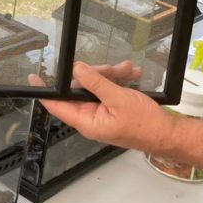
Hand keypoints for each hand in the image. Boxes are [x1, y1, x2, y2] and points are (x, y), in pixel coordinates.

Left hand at [30, 61, 173, 151]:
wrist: (168, 134)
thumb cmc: (145, 124)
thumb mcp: (118, 99)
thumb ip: (95, 84)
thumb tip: (76, 70)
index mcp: (86, 121)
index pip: (57, 106)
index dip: (45, 91)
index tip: (34, 78)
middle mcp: (91, 118)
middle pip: (80, 89)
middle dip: (95, 74)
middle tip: (111, 69)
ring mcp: (101, 113)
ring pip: (97, 86)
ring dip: (112, 75)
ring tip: (128, 70)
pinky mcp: (112, 108)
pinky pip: (109, 90)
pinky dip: (119, 81)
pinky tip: (132, 75)